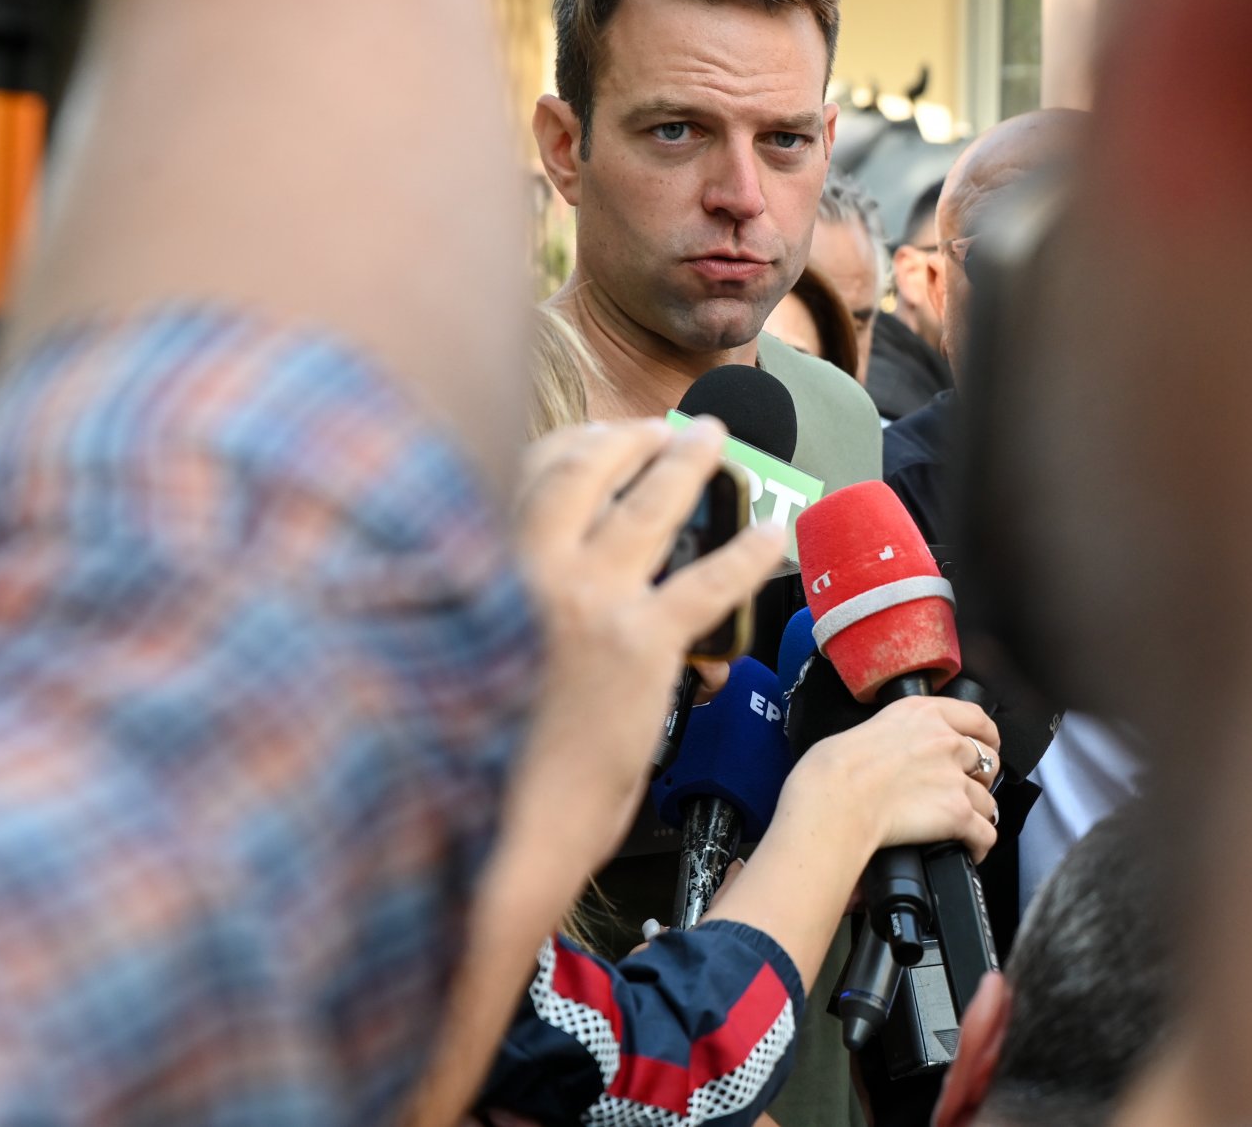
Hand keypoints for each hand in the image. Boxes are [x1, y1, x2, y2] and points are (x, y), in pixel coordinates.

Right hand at [505, 419, 785, 865]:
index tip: (605, 435)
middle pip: (587, 471)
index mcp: (489, 570)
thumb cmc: (491, 750)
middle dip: (633, 439)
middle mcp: (532, 572)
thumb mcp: (482, 651)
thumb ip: (516, 601)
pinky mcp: (641, 646)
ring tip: (713, 446)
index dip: (576, 444)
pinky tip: (769, 536)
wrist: (506, 821)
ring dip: (687, 466)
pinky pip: (707, 583)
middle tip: (668, 430)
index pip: (532, 476)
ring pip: (649, 508)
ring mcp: (590, 604)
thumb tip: (560, 574)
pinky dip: (745, 554)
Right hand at [778, 696, 1000, 865]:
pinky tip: (969, 848)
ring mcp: (954, 778)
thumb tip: (897, 754)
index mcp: (924, 714)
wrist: (833, 800)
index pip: (977, 718)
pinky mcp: (956, 813)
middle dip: (980, 777)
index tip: (984, 746)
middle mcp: (946, 740)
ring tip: (962, 825)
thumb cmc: (834, 769)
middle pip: (987, 760)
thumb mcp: (868, 728)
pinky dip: (979, 844)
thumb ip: (898, 734)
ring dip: (977, 813)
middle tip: (963, 790)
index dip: (986, 736)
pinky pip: (985, 833)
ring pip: (988, 800)